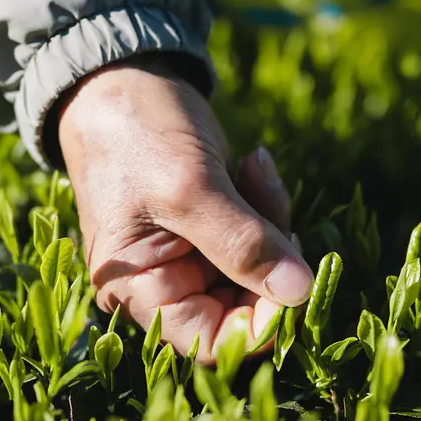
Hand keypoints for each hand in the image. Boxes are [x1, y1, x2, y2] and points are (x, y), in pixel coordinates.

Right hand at [56, 61, 313, 364]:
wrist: (120, 77)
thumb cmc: (134, 131)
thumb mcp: (189, 187)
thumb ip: (243, 244)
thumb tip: (300, 292)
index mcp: (140, 290)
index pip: (212, 343)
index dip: (260, 324)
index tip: (295, 282)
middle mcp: (165, 284)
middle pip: (245, 307)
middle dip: (271, 259)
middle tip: (270, 204)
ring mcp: (193, 257)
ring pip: (261, 270)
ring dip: (272, 222)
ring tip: (254, 170)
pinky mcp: (215, 229)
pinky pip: (260, 237)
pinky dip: (267, 204)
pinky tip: (251, 164)